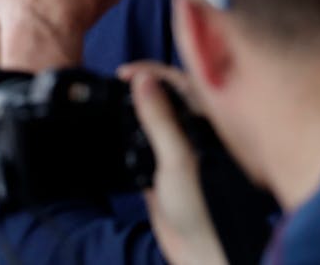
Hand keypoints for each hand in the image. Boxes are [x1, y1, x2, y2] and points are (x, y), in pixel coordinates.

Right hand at [127, 64, 228, 264]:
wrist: (198, 254)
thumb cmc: (204, 211)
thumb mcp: (178, 159)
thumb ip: (160, 119)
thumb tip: (144, 79)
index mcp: (207, 129)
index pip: (182, 84)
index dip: (154, 72)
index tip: (125, 73)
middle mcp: (194, 137)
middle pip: (166, 98)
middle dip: (141, 86)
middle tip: (118, 83)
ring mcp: (176, 155)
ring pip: (152, 120)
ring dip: (132, 108)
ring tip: (112, 102)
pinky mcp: (160, 172)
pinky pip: (142, 145)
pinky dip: (127, 136)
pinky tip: (114, 134)